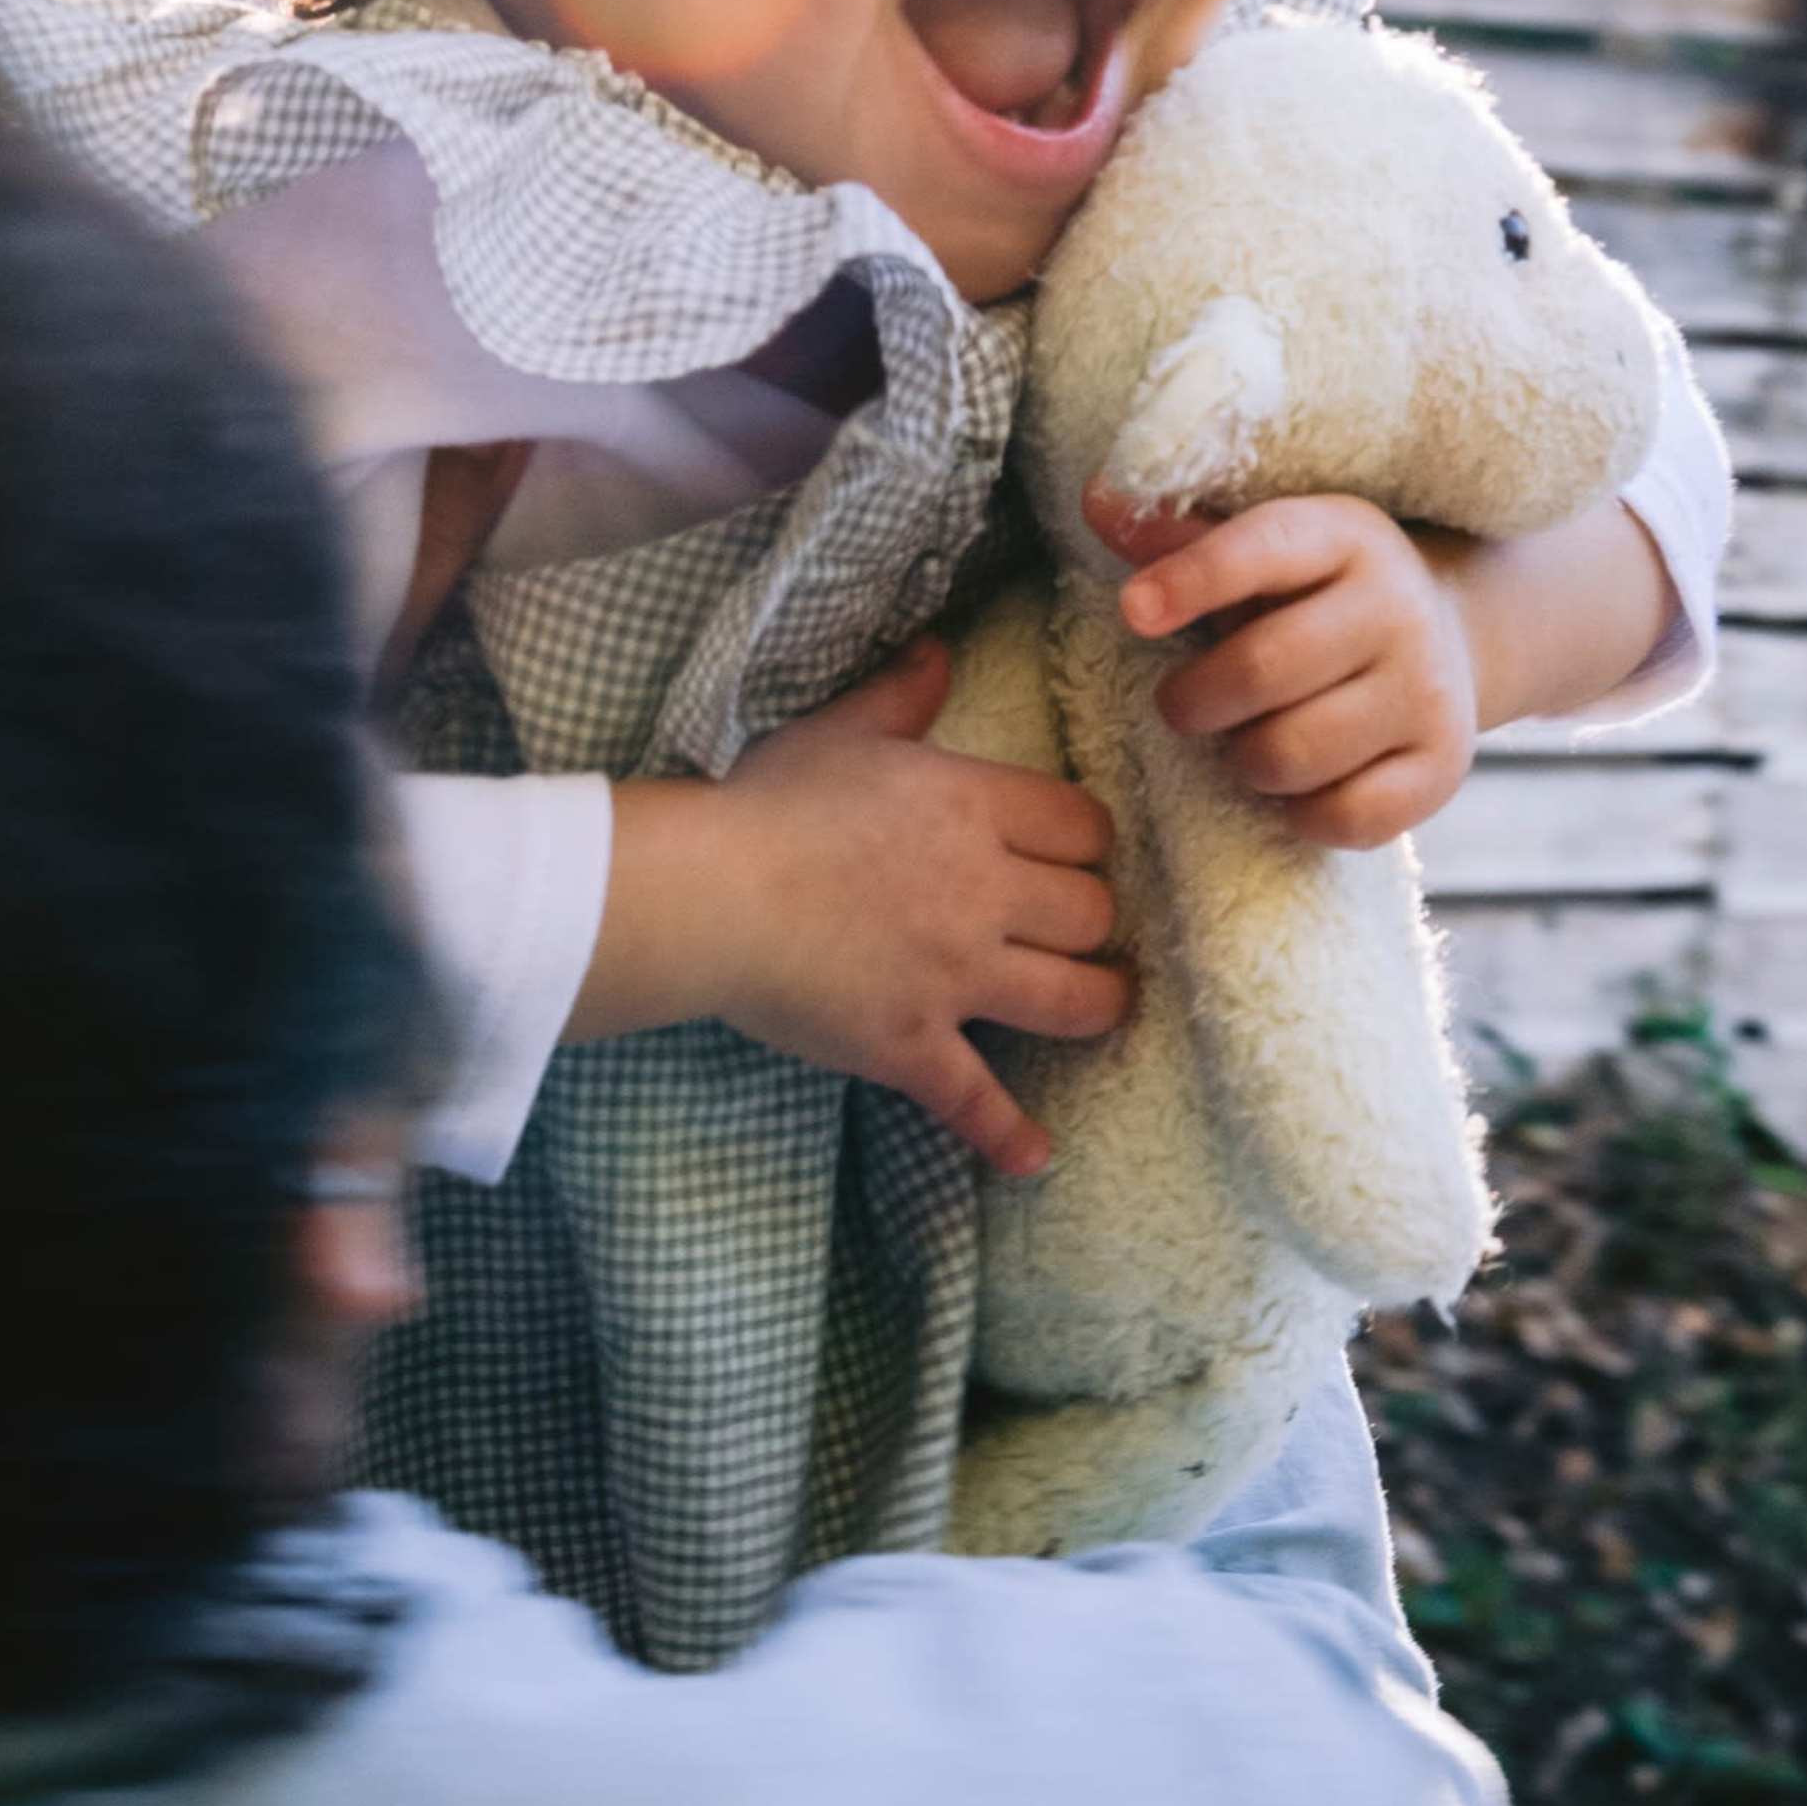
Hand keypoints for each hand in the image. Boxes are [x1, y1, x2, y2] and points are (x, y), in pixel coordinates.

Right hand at [577, 641, 1127, 1179]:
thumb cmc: (764, 804)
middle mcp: (985, 894)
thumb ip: (901, 694)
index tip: (1072, 856)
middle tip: (1077, 930)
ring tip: (1097, 1007)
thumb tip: (937, 649)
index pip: (1084, 827)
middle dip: (1093, 921)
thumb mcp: (838, 732)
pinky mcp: (913, 1044)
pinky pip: (978, 1098)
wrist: (709, 893)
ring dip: (1097, 1005)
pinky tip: (1035, 1156)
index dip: (1086, 844)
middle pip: (1093, 912)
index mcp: (973, 809)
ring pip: (1076, 999)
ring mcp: (956, 977)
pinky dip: (1007, 1133)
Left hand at [1097, 489, 1477, 848]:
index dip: (1190, 581)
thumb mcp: (1264, 550)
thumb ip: (1179, 539)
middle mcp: (1395, 608)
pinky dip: (1300, 813)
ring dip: (1244, 760)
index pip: (1260, 551)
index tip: (1132, 611)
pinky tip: (1297, 784)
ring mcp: (1427, 690)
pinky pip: (1343, 817)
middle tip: (1184, 705)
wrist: (1452, 634)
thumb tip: (1096, 501)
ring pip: (1292, 754)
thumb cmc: (1319, 594)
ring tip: (1248, 738)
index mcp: (1343, 536)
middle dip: (1195, 700)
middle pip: (1261, 671)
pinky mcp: (1443, 765)